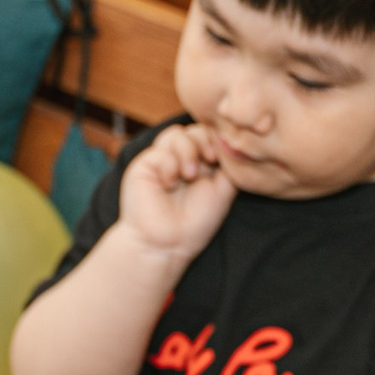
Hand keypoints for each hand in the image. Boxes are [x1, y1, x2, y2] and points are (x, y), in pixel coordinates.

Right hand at [112, 122, 236, 264]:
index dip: (217, 140)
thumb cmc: (194, 224)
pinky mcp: (144, 166)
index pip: (210, 136)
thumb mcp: (223, 191)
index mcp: (200, 164)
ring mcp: (161, 161)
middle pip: (195, 129)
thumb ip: (228, 165)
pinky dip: (170, 164)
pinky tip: (170, 184)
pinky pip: (160, 150)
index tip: (221, 159)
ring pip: (177, 133)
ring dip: (188, 150)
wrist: (166, 245)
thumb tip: (231, 141)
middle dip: (205, 140)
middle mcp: (180, 160)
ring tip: (190, 175)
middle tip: (210, 161)